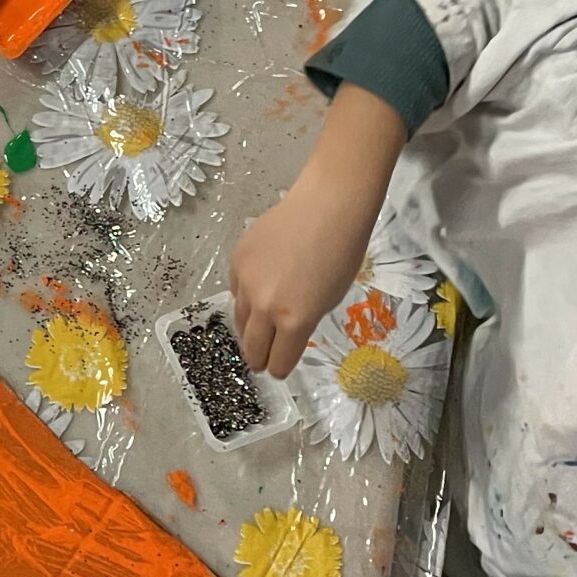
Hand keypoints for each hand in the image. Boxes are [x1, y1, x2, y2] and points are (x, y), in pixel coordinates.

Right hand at [231, 173, 383, 378]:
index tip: (278, 369)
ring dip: (249, 329)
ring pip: (240, 319)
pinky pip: (235, 290)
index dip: (280, 368)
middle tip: (259, 362)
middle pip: (252, 346)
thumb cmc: (342, 252)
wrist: (326, 207)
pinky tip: (255, 292)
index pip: (279, 360)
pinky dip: (244, 297)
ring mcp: (246, 282)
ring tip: (255, 332)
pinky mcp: (236, 261)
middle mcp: (265, 306)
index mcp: (295, 320)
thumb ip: (303, 321)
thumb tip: (286, 330)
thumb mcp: (330, 299)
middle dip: (258, 358)